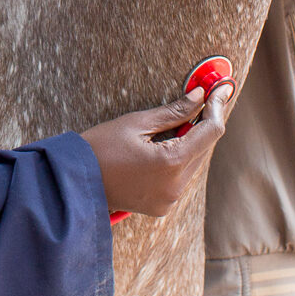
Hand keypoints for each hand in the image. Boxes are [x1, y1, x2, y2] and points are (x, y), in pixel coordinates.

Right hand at [80, 84, 232, 217]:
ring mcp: (169, 200)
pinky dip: (179, 160)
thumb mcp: (136, 122)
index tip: (221, 89)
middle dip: (203, 123)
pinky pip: (181, 178)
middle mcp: (175, 187)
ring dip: (191, 142)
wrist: (73, 182)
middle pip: (204, 148)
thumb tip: (200, 96)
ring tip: (177, 123)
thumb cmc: (99, 147)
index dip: (217, 107)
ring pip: (194, 164)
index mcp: (171, 163)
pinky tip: (164, 147)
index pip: (210, 131)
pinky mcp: (162, 206)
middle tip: (201, 98)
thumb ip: (174, 111)